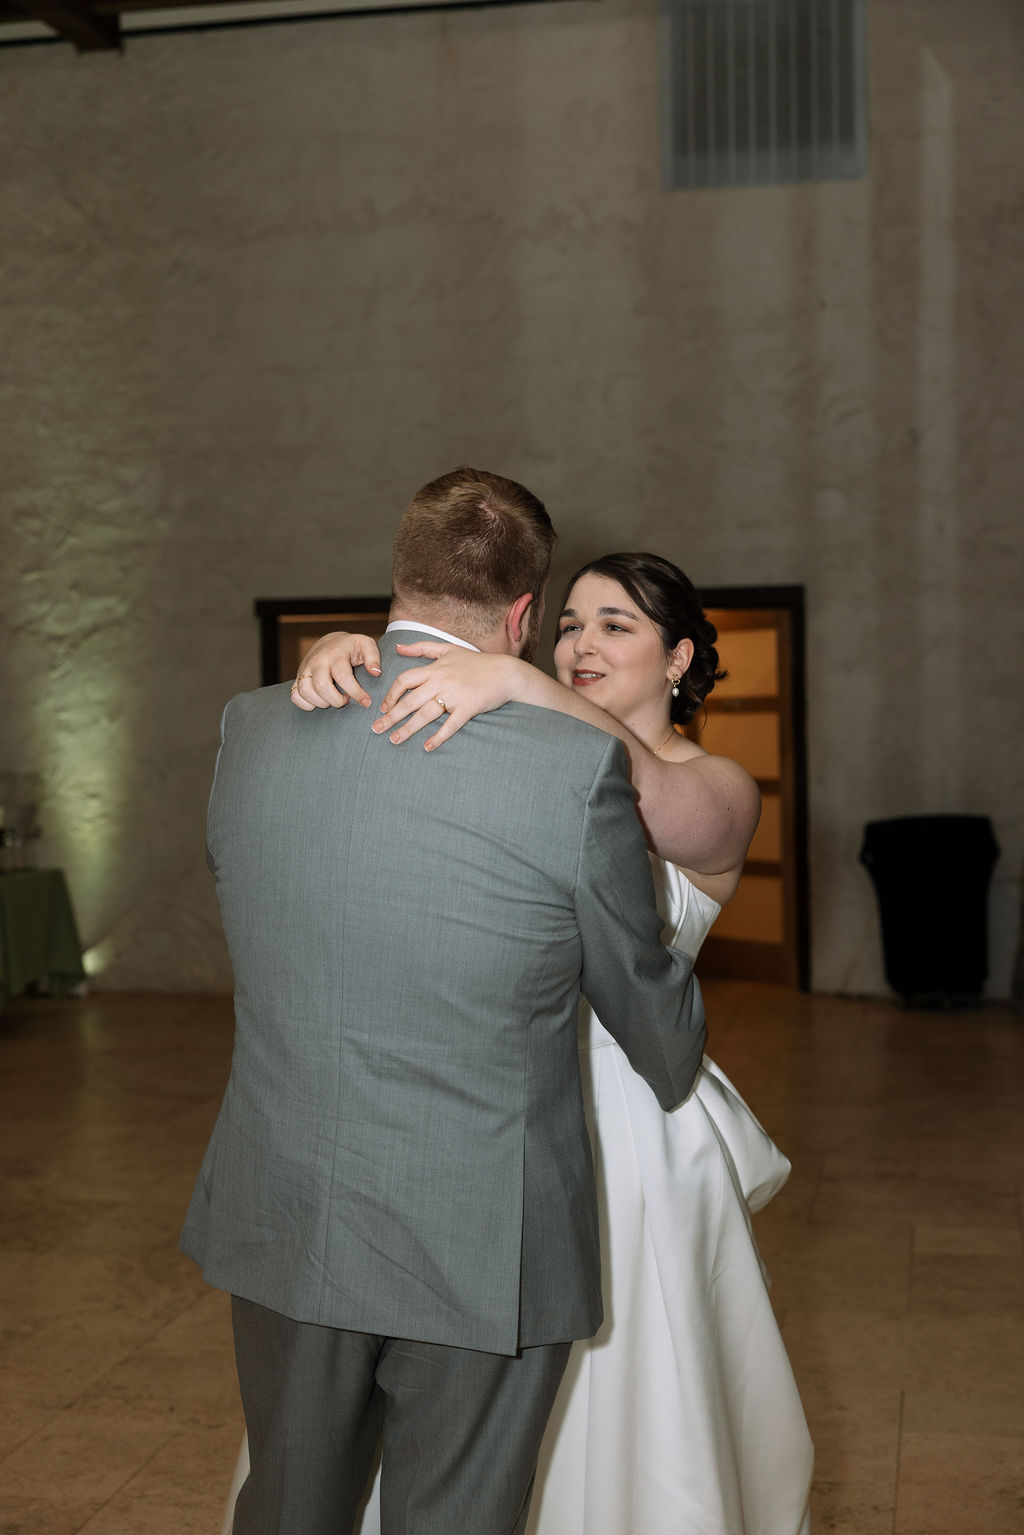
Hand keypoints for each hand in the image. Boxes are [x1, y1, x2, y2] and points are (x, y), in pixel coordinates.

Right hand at [291, 632, 381, 710]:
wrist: (329, 642)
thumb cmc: (350, 647)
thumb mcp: (366, 645)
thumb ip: (373, 657)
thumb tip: (376, 673)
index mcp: (335, 654)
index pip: (342, 675)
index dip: (355, 692)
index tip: (366, 701)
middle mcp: (317, 662)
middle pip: (321, 686)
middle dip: (336, 700)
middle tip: (346, 700)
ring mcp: (305, 670)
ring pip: (305, 691)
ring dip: (321, 703)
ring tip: (334, 700)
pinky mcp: (297, 678)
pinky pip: (295, 696)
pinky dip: (306, 704)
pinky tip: (320, 701)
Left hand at [371, 643, 523, 749]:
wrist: (506, 672)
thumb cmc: (477, 662)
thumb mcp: (448, 649)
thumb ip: (422, 648)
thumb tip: (397, 646)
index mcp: (434, 669)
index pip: (404, 681)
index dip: (391, 695)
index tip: (384, 707)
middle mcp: (441, 682)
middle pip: (409, 701)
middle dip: (391, 716)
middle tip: (376, 729)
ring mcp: (454, 696)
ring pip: (425, 715)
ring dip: (407, 729)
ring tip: (394, 740)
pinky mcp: (468, 708)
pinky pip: (450, 726)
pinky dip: (438, 737)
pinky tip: (427, 747)